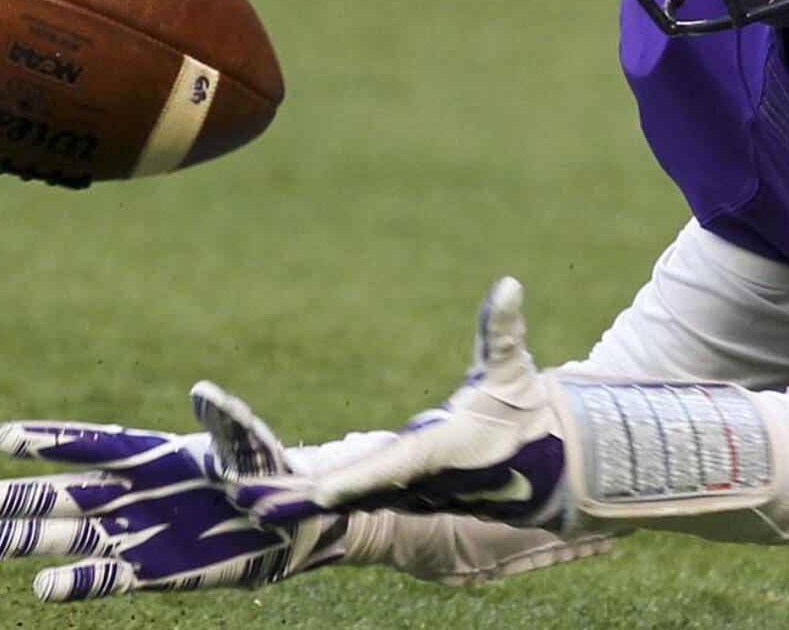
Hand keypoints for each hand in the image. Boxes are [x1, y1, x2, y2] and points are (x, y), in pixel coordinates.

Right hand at [0, 382, 342, 600]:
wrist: (289, 521)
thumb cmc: (268, 469)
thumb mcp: (248, 442)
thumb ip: (223, 421)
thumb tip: (203, 392)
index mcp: (152, 454)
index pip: (91, 445)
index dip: (48, 442)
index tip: (1, 439)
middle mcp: (135, 493)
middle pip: (67, 493)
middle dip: (21, 497)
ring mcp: (141, 532)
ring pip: (74, 535)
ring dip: (33, 540)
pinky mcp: (154, 570)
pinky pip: (106, 577)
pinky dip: (76, 582)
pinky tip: (41, 587)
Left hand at [234, 277, 565, 526]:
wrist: (540, 464)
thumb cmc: (521, 409)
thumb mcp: (512, 368)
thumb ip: (502, 330)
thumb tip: (509, 283)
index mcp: (445, 448)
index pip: (395, 464)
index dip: (359, 477)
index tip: (321, 492)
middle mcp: (422, 480)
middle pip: (356, 491)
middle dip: (306, 500)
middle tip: (255, 504)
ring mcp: (410, 495)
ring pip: (347, 500)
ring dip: (299, 504)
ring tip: (248, 502)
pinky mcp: (400, 496)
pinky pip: (350, 500)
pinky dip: (314, 503)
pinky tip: (275, 502)